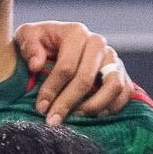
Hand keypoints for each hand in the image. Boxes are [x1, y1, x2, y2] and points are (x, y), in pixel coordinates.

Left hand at [13, 20, 135, 121]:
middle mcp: (98, 43)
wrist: (57, 44)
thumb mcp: (27, 36)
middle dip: (68, 103)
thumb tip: (36, 65)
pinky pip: (125, 93)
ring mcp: (113, 58)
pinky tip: (93, 116)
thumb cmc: (40, 42)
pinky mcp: (121, 72)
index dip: (52, 90)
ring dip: (93, 106)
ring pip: (113, 86)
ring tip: (75, 117)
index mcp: (76, 33)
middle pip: (86, 79)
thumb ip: (29, 46)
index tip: (41, 107)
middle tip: (53, 120)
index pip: (66, 67)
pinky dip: (113, 107)